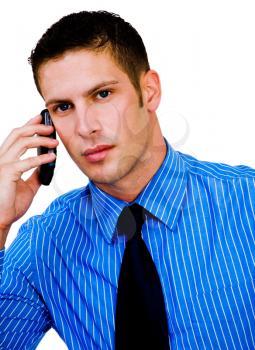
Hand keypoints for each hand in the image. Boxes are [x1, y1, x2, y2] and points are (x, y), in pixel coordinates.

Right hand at [0, 115, 57, 247]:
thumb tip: (46, 164)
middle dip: (35, 127)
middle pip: (17, 134)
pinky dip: (41, 158)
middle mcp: (2, 158)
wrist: (1, 219)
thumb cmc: (10, 203)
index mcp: (5, 159)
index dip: (29, 125)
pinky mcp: (7, 173)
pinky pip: (27, 161)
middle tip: (51, 127)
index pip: (16, 137)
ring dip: (41, 140)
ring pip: (22, 142)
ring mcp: (2, 164)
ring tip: (55, 142)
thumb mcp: (28, 185)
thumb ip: (35, 173)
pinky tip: (51, 158)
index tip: (41, 118)